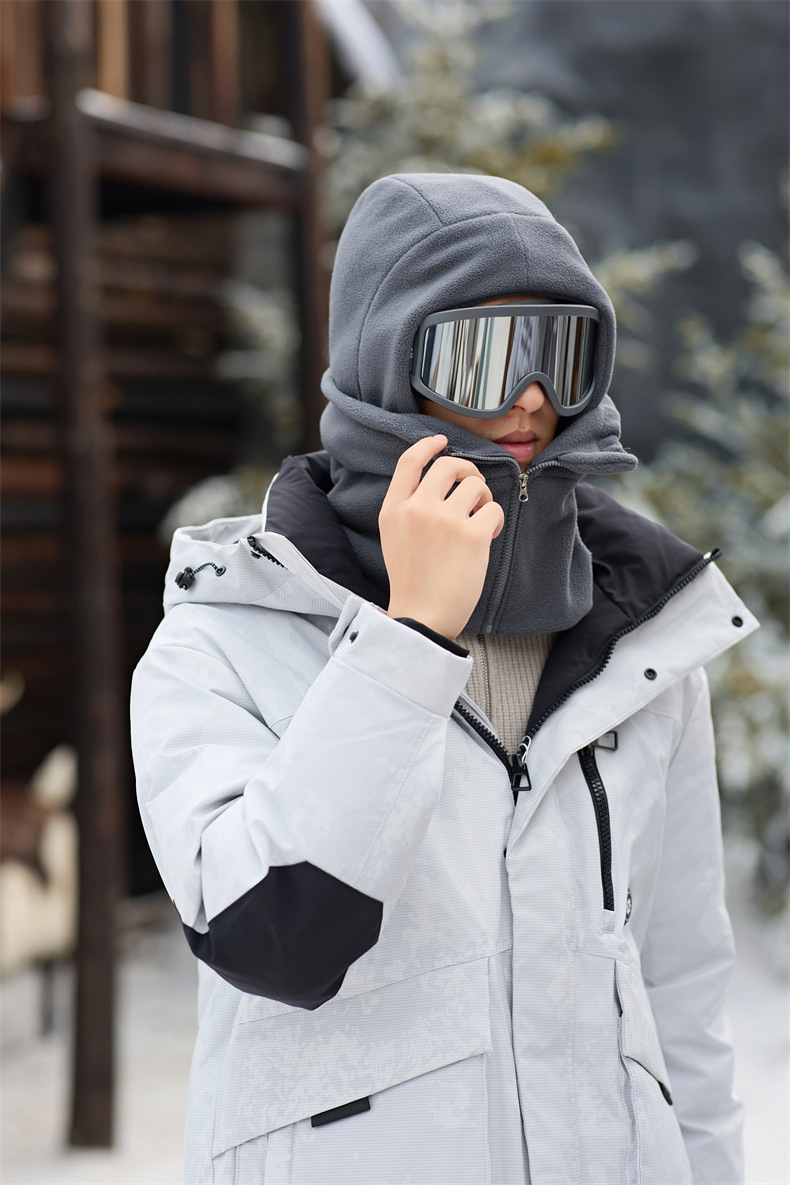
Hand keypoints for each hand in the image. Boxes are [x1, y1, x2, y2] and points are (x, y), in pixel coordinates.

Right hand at [379, 435, 504, 639]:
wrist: (422, 616)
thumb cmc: (412, 580)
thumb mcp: (394, 537)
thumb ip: (408, 508)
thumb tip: (439, 479)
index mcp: (393, 510)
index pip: (409, 462)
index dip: (428, 446)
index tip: (443, 442)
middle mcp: (417, 509)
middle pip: (447, 465)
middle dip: (466, 471)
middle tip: (473, 487)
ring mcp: (444, 521)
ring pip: (475, 485)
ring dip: (482, 498)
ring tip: (479, 520)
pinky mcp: (471, 535)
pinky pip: (492, 509)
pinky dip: (494, 520)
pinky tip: (487, 537)